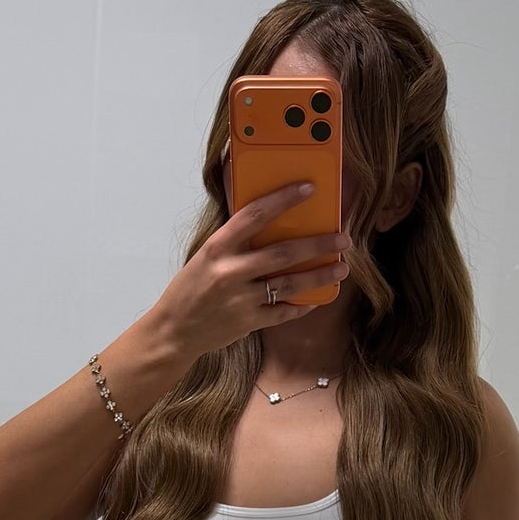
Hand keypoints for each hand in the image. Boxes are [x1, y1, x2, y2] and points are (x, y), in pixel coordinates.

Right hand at [152, 180, 350, 362]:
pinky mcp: (248, 323)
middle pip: (282, 253)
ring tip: (341, 268)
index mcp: (217, 248)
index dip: (283, 199)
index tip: (308, 189)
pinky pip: (282, 312)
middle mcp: (230, 272)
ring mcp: (240, 299)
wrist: (175, 330)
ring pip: (289, 284)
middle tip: (343, 239)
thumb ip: (234, 241)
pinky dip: (301, 304)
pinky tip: (316, 298)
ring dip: (319, 276)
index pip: (254, 215)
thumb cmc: (191, 288)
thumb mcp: (206, 256)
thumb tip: (268, 220)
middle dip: (318, 245)